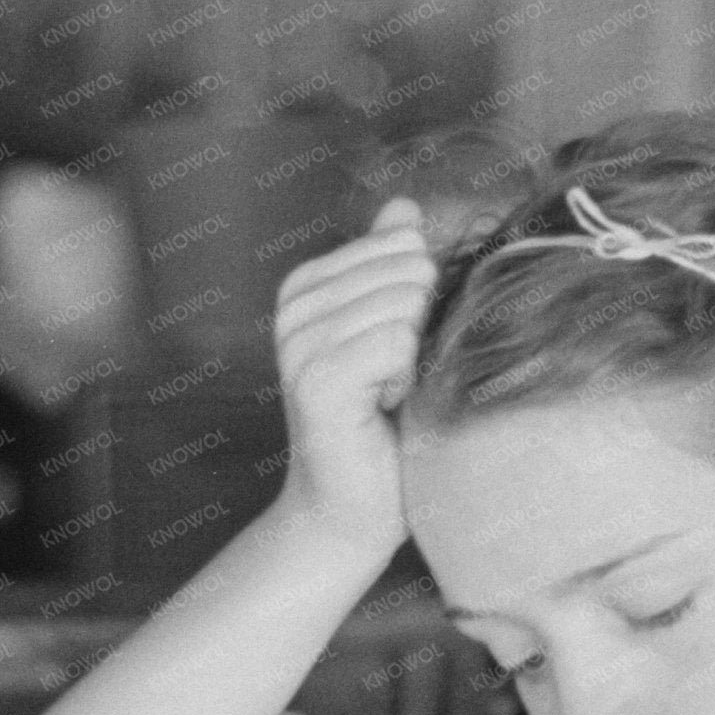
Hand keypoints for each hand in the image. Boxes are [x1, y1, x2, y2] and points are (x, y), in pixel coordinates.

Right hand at [269, 197, 439, 563]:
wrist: (352, 508)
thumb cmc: (382, 425)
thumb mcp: (392, 333)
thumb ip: (391, 267)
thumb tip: (404, 206)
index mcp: (308, 285)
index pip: (403, 246)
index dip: (419, 304)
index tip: (391, 354)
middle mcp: (294, 306)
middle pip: (409, 271)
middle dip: (420, 330)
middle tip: (389, 379)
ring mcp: (299, 341)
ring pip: (406, 305)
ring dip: (413, 360)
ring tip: (382, 396)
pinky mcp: (317, 377)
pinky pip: (397, 342)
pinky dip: (406, 381)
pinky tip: (380, 409)